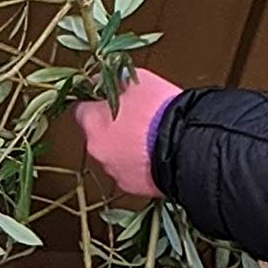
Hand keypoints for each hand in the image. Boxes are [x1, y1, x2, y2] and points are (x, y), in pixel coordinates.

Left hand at [72, 69, 181, 200]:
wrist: (186, 145)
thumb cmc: (161, 110)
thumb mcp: (138, 81)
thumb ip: (116, 81)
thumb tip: (106, 80)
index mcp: (92, 121)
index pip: (81, 110)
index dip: (96, 105)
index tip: (110, 102)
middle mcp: (96, 149)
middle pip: (98, 136)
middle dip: (113, 129)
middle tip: (137, 122)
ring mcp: (112, 171)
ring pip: (113, 157)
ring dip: (126, 149)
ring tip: (151, 141)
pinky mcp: (129, 187)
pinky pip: (129, 174)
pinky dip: (138, 167)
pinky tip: (155, 157)